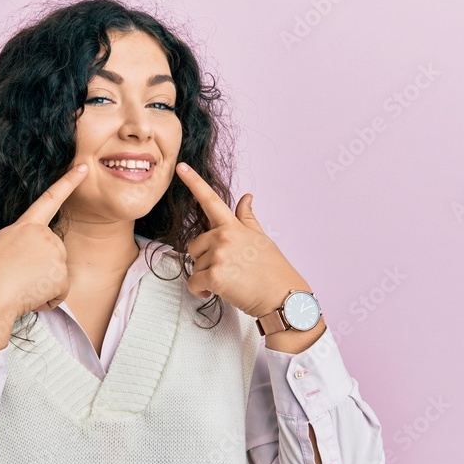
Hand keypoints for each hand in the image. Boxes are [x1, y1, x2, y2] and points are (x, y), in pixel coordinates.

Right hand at [0, 163, 88, 320]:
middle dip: (42, 269)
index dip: (68, 183)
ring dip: (43, 286)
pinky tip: (30, 297)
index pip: (50, 199)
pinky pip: (60, 292)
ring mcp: (54, 253)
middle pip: (55, 252)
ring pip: (57, 274)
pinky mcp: (61, 274)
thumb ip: (24, 244)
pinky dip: (48, 299)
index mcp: (24, 226)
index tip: (83, 168)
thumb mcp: (1, 247)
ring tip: (20, 287)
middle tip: (18, 277)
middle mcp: (43, 235)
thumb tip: (39, 261)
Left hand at [176, 161, 309, 318]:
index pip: (210, 200)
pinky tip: (216, 292)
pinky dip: (200, 291)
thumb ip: (246, 218)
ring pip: (194, 266)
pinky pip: (194, 283)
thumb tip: (246, 197)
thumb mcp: (260, 238)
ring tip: (229, 281)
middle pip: (194, 245)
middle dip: (204, 259)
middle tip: (227, 269)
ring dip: (205, 276)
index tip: (180, 166)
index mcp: (234, 226)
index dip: (194, 182)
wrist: (282, 297)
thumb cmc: (272, 269)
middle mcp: (224, 236)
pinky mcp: (214, 275)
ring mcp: (219, 255)